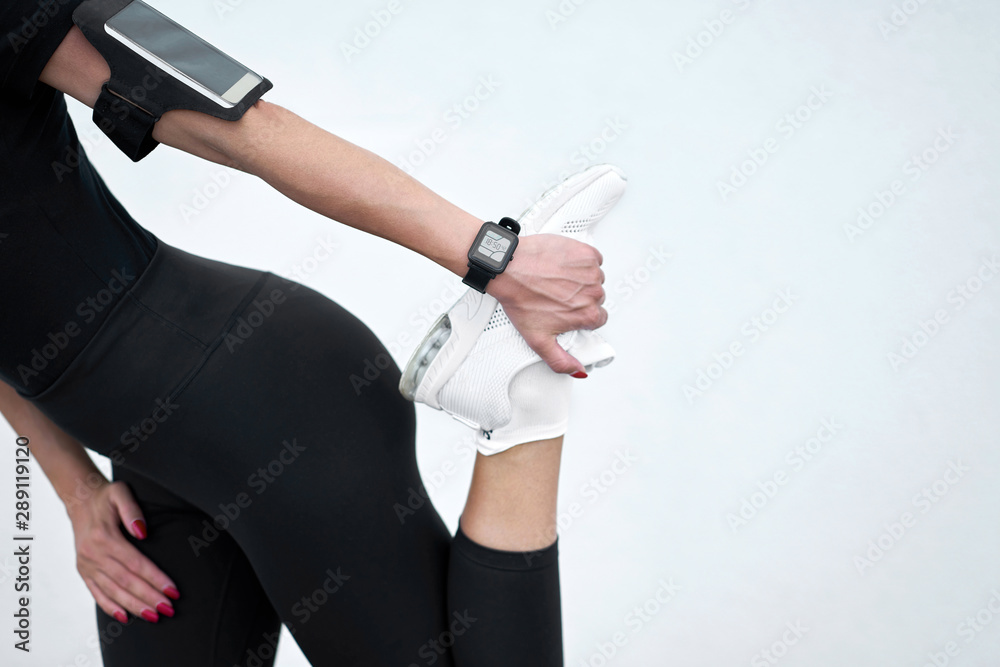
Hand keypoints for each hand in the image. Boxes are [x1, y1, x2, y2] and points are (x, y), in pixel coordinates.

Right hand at [67, 479, 179, 622]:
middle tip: (169, 609)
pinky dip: (110, 607)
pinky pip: (96, 593)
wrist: (80, 501)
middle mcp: (94, 554)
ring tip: (154, 616)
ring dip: (134, 606)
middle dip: (149, 597)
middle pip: (126, 581)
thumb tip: (143, 532)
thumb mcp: (120, 492)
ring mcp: (87, 565)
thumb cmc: (106, 497)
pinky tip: (125, 617)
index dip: (155, 578)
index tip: (173, 590)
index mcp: (105, 537)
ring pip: (113, 591)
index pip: (136, 563)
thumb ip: (132, 510)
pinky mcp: (83, 571)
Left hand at [489, 233, 606, 374]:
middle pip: (596, 298)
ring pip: (594, 279)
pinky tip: (563, 266)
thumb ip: (560, 361)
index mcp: (586, 314)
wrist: (508, 268)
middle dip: (580, 297)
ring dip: (580, 279)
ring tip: (556, 280)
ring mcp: (590, 271)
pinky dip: (581, 261)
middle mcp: (593, 293)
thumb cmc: (520, 297)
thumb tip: (576, 371)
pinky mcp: (585, 252)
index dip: (582, 316)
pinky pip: (593, 259)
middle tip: (557, 295)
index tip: (569, 311)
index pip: (598, 319)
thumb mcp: (538, 340)